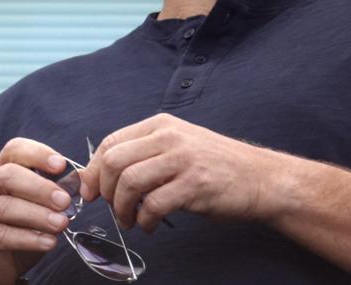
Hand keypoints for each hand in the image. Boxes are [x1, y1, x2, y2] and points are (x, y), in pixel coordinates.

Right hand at [0, 138, 73, 284]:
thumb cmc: (18, 230)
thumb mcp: (38, 207)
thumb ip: (54, 192)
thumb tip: (78, 180)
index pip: (14, 150)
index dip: (37, 153)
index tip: (61, 165)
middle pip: (7, 176)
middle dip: (40, 187)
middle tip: (64, 201)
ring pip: (4, 207)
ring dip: (37, 215)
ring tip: (61, 224)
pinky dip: (28, 239)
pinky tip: (48, 242)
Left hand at [79, 113, 287, 232]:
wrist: (260, 178)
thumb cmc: (216, 166)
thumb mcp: (179, 146)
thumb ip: (145, 154)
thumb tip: (100, 177)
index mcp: (163, 125)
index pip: (111, 142)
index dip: (93, 170)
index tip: (91, 192)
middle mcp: (171, 137)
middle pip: (114, 161)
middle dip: (104, 191)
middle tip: (113, 207)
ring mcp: (183, 159)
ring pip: (129, 182)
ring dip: (122, 210)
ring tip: (132, 220)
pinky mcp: (194, 184)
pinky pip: (153, 205)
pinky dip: (145, 221)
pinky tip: (151, 225)